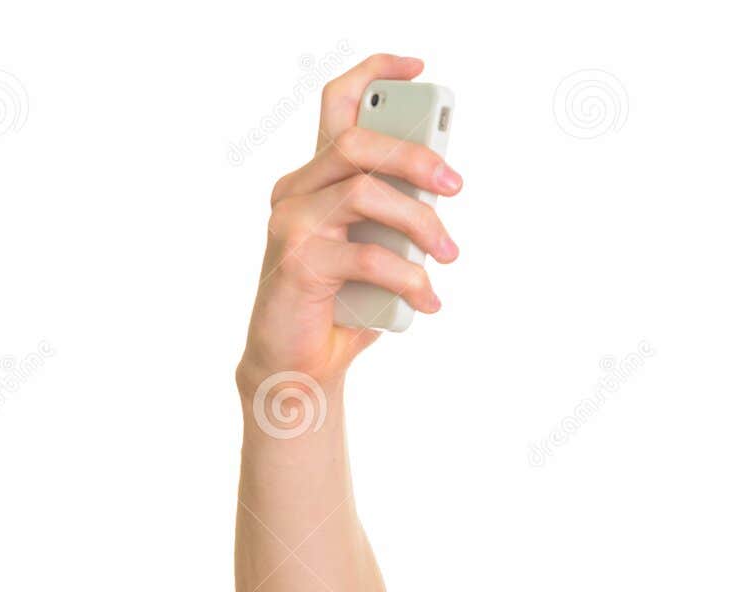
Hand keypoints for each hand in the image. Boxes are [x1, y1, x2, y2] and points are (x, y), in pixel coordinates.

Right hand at [236, 53, 461, 397]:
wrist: (298, 367)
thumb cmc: (341, 304)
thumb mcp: (375, 248)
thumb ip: (395, 215)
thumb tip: (440, 188)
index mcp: (316, 179)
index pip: (337, 107)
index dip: (373, 74)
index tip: (418, 69)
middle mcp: (296, 191)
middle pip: (358, 143)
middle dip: (415, 156)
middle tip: (455, 184)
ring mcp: (291, 223)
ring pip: (364, 192)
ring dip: (420, 222)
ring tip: (448, 255)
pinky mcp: (297, 262)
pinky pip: (365, 254)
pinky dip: (408, 278)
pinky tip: (427, 300)